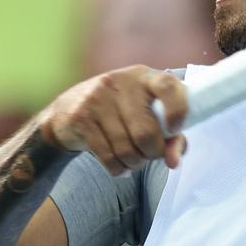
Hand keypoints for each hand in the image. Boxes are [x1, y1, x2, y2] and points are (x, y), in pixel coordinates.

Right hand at [39, 65, 188, 174]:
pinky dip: (118, 169)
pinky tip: (119, 166)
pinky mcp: (81, 118)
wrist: (68, 110)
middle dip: (152, 153)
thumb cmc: (120, 113)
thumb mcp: (147, 113)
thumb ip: (170, 136)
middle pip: (146, 133)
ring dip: (134, 164)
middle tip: (149, 154)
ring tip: (133, 160)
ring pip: (126, 150)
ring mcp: (98, 99)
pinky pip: (108, 157)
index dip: (178, 110)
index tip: (175, 129)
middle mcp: (120, 83)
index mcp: (143, 76)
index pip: (168, 86)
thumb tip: (174, 161)